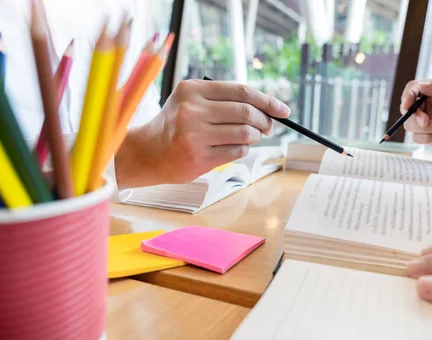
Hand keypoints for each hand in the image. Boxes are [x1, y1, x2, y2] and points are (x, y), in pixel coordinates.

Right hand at [115, 80, 289, 187]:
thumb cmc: (175, 126)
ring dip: (255, 137)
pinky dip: (244, 150)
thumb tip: (267, 108)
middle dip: (266, 121)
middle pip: (247, 112)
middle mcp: (192, 110)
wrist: (148, 153)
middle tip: (269, 127)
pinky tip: (236, 148)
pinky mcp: (199, 157)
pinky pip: (236, 152)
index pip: (241, 91)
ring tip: (252, 138)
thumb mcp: (191, 102)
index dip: (267, 101)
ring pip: (245, 134)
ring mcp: (195, 135)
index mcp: (193, 90)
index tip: (283, 109)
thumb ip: (222, 100)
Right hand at [400, 78, 431, 152]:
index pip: (413, 89)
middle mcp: (428, 105)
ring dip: (426, 129)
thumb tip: (421, 86)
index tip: (408, 105)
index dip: (407, 96)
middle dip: (414, 116)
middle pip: (407, 110)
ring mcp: (428, 122)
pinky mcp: (429, 137)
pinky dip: (430, 137)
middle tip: (425, 121)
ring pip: (410, 125)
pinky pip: (418, 138)